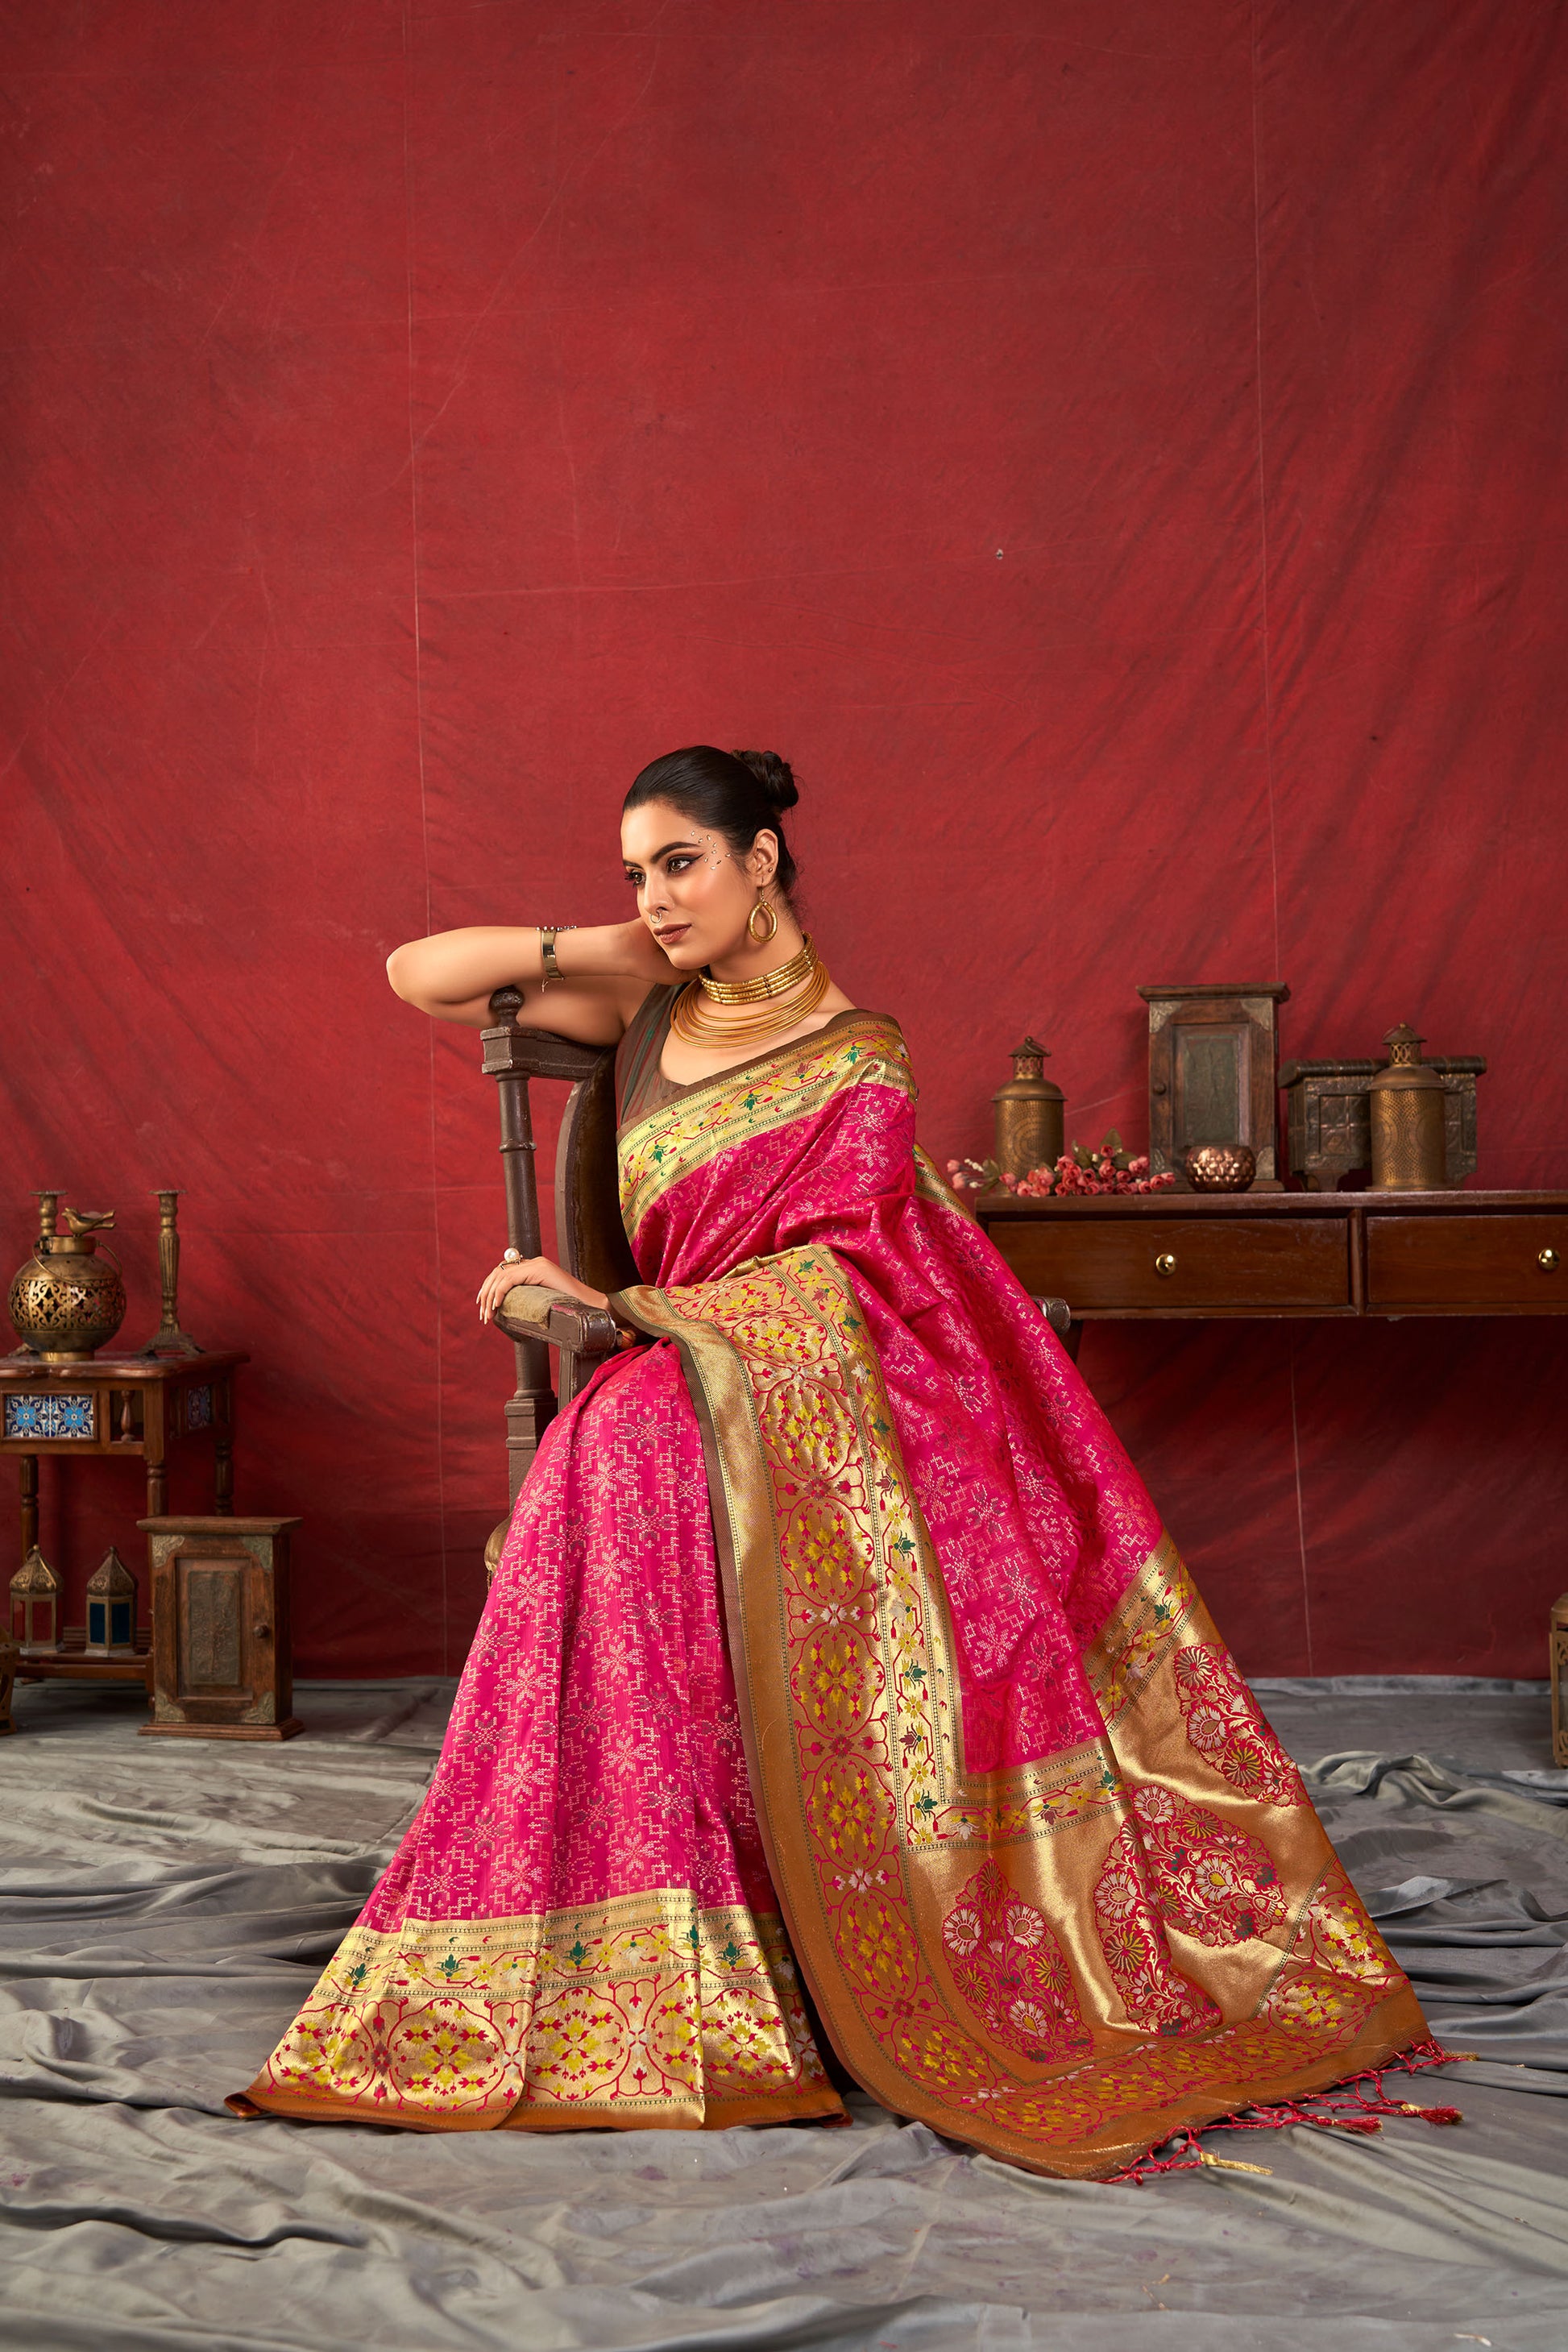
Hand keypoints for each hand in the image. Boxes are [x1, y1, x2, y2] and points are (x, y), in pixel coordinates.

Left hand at [476, 1254, 609, 1324]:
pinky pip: (511, 1279)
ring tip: (488, 1314)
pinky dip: (499, 1292)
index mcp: (535, 1268)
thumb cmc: (570, 1310)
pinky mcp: (540, 1270)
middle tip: (483, 1314)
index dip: (489, 1287)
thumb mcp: (542, 1302)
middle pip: (499, 1272)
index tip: (483, 1306)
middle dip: (486, 1293)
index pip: (504, 1272)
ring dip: (490, 1296)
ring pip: (502, 1276)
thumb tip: (506, 1309)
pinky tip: (497, 1305)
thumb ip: (528, 1298)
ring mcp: (538, 1264)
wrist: (592, 1307)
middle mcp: (535, 1262)